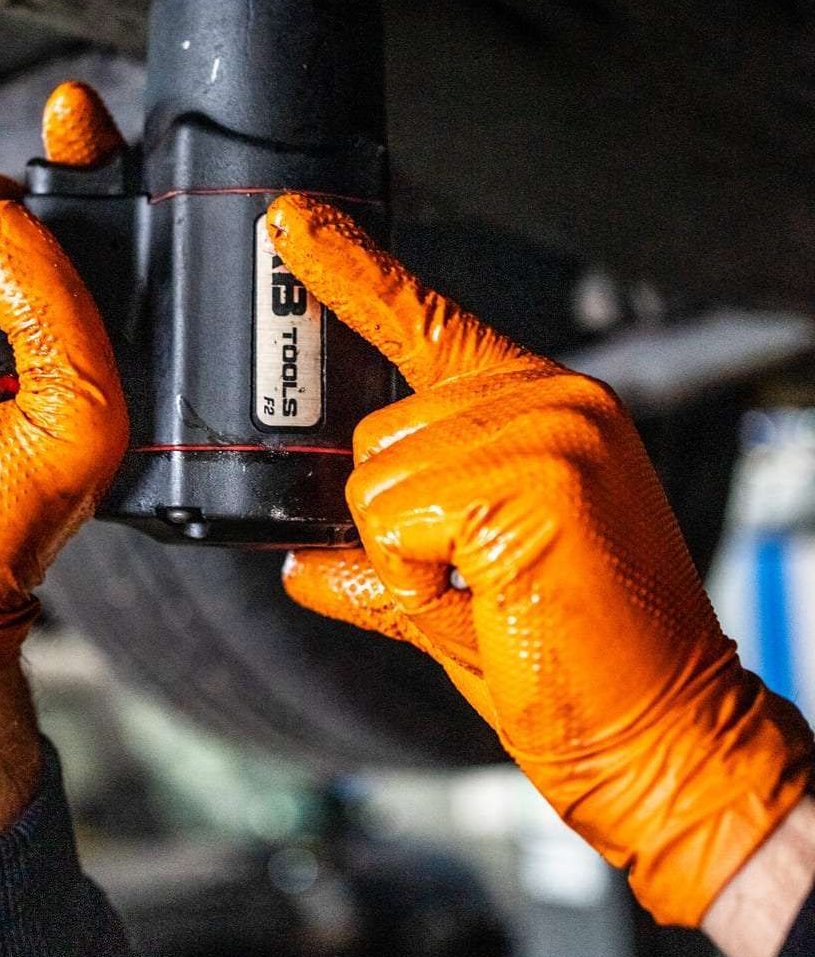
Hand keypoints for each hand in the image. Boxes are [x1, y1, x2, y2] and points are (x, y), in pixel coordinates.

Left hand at [269, 194, 814, 927]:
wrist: (665, 733)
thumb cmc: (575, 664)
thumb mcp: (453, 595)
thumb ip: (377, 557)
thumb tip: (300, 559)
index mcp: (542, 407)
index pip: (425, 319)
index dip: (349, 268)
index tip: (291, 223)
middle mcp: (553, 398)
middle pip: (378, 429)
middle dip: (393, 522)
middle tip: (475, 578)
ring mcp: (551, 428)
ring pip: (375, 476)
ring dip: (404, 555)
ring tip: (493, 591)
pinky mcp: (538, 473)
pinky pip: (392, 515)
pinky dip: (414, 573)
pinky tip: (491, 596)